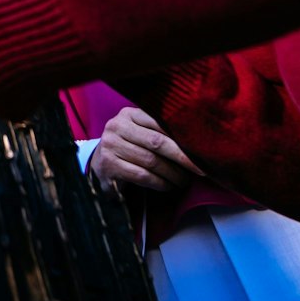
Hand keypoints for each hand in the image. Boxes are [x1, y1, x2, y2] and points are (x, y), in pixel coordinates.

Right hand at [88, 107, 202, 193]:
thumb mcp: (138, 133)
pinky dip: (159, 183)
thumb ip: (158, 131)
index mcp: (128, 114)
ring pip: (151, 161)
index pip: (159, 122)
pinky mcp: (109, 166)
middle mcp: (117, 126)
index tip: (200, 149)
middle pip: (157, 142)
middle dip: (181, 157)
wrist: (98, 166)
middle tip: (199, 169)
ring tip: (183, 180)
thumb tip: (195, 142)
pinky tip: (168, 186)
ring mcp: (111, 146)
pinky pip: (142, 175)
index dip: (181, 136)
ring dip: (172, 174)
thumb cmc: (127, 148)